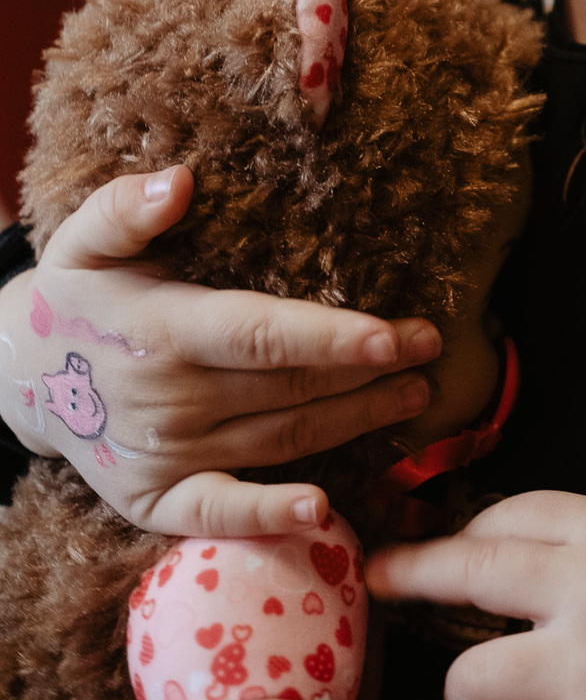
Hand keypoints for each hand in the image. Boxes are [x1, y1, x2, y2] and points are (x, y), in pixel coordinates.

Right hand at [0, 166, 440, 536]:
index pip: (260, 335)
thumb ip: (128, 207)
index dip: (329, 337)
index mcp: (161, 330)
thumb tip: (180, 181)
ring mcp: (164, 457)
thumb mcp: (85, 238)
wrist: (21, 377)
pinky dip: (270, 518)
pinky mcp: (156, 501)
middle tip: (430, 348)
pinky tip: (325, 511)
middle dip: (368, 370)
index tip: (392, 334)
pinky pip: (220, 514)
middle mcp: (169, 400)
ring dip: (353, 421)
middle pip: (288, 388)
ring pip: (279, 440)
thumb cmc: (76, 294)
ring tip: (414, 393)